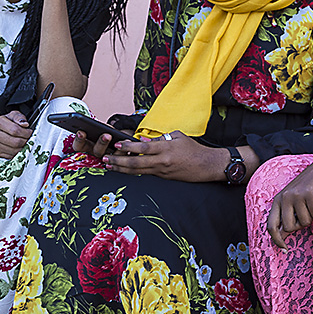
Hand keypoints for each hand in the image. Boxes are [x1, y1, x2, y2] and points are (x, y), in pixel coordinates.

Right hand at [0, 111, 32, 158]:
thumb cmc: (4, 124)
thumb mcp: (12, 116)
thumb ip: (19, 117)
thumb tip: (25, 124)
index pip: (15, 130)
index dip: (26, 132)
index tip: (30, 132)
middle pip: (15, 142)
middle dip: (26, 141)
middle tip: (29, 139)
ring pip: (14, 151)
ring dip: (23, 148)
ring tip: (25, 143)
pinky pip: (10, 156)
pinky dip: (17, 153)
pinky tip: (19, 148)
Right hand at [68, 129, 131, 158]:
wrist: (119, 137)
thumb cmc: (105, 131)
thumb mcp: (99, 128)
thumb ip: (94, 127)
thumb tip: (90, 123)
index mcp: (87, 146)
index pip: (79, 146)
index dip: (79, 140)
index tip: (81, 132)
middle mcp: (97, 153)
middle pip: (97, 151)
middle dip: (102, 143)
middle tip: (107, 135)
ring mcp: (108, 158)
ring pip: (110, 157)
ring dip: (115, 149)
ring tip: (119, 140)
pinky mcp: (118, 159)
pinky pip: (121, 156)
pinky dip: (124, 149)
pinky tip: (127, 140)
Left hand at [102, 131, 228, 182]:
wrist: (206, 165)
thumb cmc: (192, 148)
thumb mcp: (178, 136)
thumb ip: (160, 138)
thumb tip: (144, 140)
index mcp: (166, 148)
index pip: (143, 147)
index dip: (128, 146)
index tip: (117, 145)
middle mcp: (162, 161)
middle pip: (136, 162)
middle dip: (119, 161)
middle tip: (106, 159)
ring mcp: (162, 171)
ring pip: (137, 171)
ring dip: (122, 169)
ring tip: (109, 166)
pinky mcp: (163, 177)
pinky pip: (145, 174)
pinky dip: (132, 172)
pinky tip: (123, 170)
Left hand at [267, 152, 312, 248]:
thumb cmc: (310, 187)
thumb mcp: (294, 201)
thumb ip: (287, 216)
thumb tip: (281, 236)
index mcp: (278, 200)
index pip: (271, 225)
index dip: (277, 240)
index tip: (285, 249)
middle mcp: (284, 197)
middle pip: (289, 227)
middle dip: (300, 225)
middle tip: (307, 213)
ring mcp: (296, 195)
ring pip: (304, 222)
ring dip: (312, 216)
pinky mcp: (309, 194)